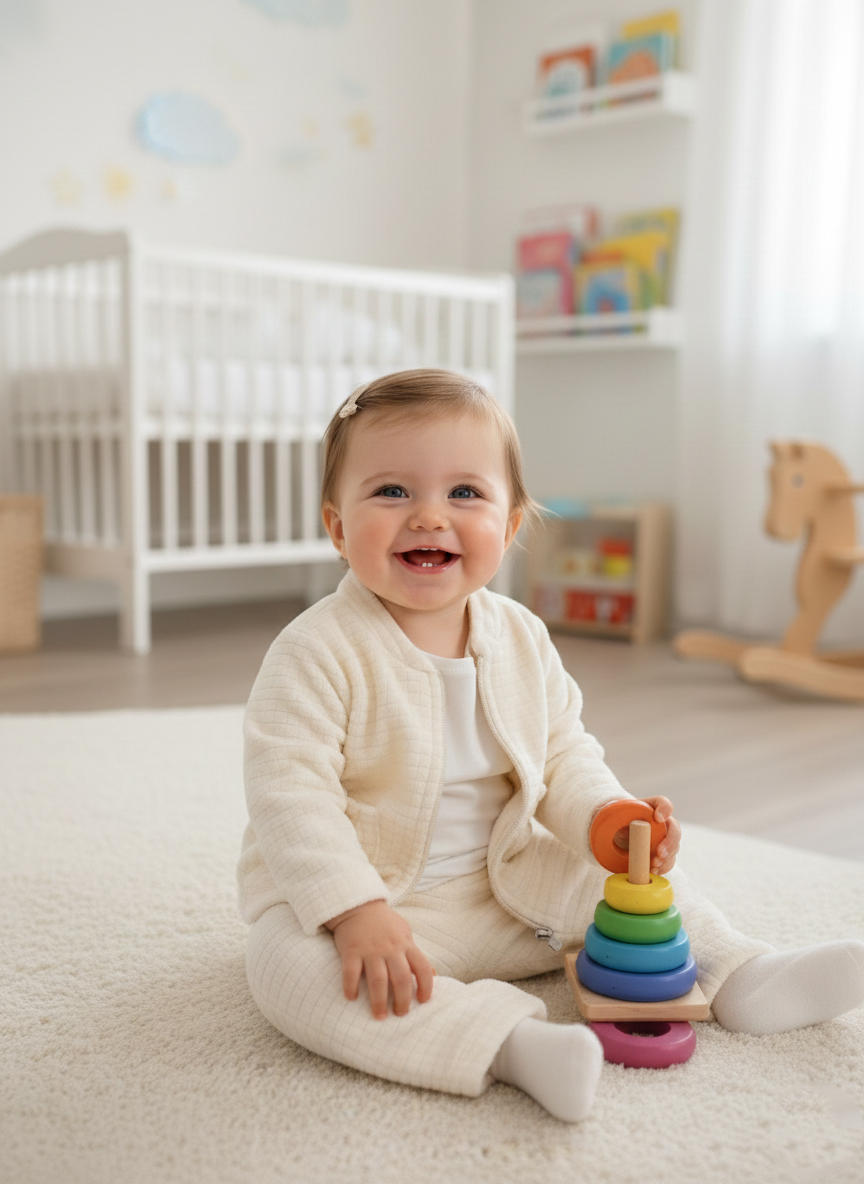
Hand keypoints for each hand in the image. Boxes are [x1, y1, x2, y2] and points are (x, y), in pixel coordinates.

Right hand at [325, 900, 434, 1019]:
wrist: (358, 904)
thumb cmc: (384, 923)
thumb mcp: (405, 934)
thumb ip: (416, 954)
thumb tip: (434, 976)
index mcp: (405, 944)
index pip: (423, 967)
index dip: (427, 986)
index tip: (424, 1001)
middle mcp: (390, 948)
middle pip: (401, 978)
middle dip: (403, 1000)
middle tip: (401, 1014)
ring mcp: (370, 949)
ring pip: (378, 980)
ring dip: (379, 1001)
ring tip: (380, 1016)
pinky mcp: (351, 950)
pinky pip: (351, 973)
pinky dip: (351, 987)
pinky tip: (352, 998)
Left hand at [612, 796, 680, 874]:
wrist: (618, 834)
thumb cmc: (619, 822)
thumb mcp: (615, 816)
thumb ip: (616, 817)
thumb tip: (619, 831)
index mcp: (652, 808)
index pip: (663, 803)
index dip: (664, 809)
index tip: (658, 818)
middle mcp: (663, 823)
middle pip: (675, 829)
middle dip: (670, 842)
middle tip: (660, 852)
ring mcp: (664, 839)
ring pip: (673, 848)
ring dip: (666, 858)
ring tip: (654, 864)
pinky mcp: (662, 854)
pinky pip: (668, 862)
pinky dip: (662, 867)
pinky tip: (653, 871)